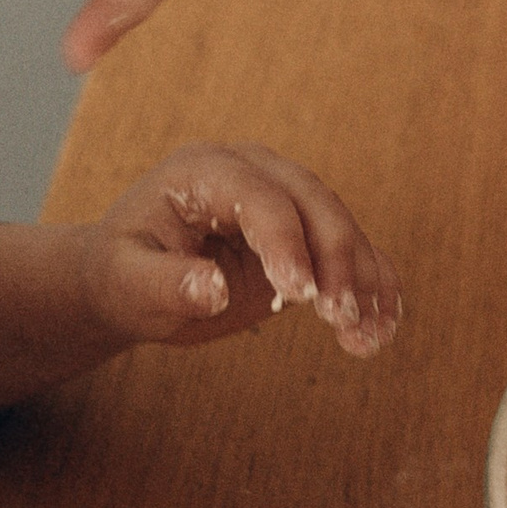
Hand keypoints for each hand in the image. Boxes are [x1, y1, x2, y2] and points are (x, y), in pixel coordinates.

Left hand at [79, 143, 403, 359]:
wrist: (133, 276)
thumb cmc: (123, 275)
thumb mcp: (126, 283)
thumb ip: (165, 283)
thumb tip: (212, 290)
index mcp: (206, 170)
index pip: (260, 198)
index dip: (286, 242)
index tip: (301, 296)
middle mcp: (256, 172)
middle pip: (315, 203)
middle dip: (337, 260)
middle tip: (342, 318)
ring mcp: (287, 198)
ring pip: (343, 228)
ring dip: (363, 282)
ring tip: (367, 337)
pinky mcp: (308, 232)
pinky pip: (353, 251)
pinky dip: (373, 286)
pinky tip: (383, 326)